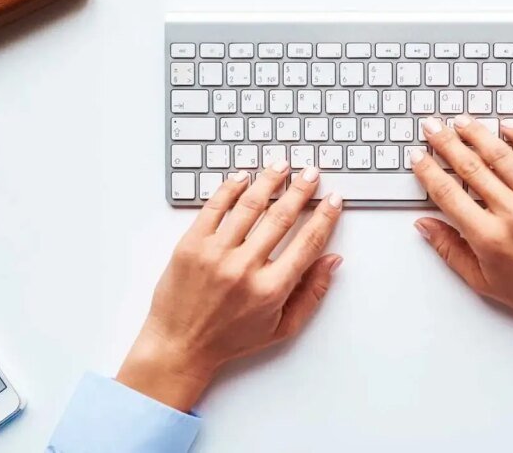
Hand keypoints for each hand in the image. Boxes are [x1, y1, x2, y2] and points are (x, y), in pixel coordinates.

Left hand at [117, 163, 342, 410]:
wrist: (178, 346)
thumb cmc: (231, 340)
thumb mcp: (282, 328)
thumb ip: (312, 293)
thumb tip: (333, 260)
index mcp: (271, 290)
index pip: (308, 242)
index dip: (325, 217)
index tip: (333, 200)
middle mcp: (244, 269)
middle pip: (281, 217)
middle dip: (301, 190)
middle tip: (311, 173)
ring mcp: (215, 254)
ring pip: (249, 205)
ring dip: (269, 181)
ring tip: (282, 166)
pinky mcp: (190, 245)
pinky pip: (214, 207)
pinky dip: (230, 188)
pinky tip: (243, 177)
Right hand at [411, 116, 512, 386]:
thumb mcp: (481, 281)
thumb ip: (449, 249)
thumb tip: (423, 224)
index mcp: (488, 237)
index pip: (447, 193)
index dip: (427, 171)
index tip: (417, 156)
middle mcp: (512, 213)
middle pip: (470, 167)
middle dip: (445, 142)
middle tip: (432, 126)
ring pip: (501, 155)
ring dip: (477, 133)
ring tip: (462, 121)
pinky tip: (509, 127)